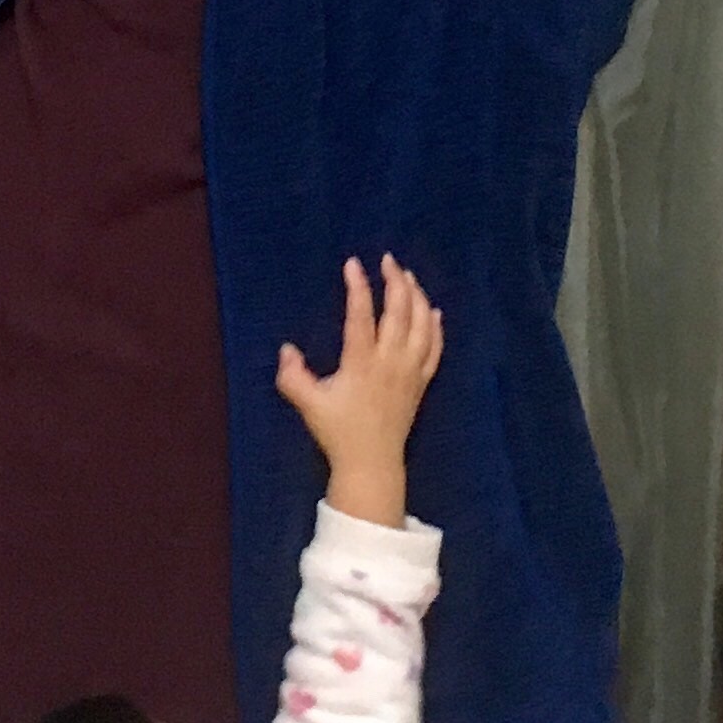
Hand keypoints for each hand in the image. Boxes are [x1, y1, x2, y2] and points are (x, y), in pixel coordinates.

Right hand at [275, 255, 444, 529]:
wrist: (371, 462)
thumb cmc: (338, 432)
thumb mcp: (308, 404)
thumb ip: (292, 376)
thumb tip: (286, 349)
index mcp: (362, 363)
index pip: (362, 316)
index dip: (358, 287)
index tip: (353, 264)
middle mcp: (391, 362)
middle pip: (400, 312)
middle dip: (395, 281)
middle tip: (388, 260)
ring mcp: (410, 371)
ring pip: (422, 325)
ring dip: (417, 297)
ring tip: (407, 277)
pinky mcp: (421, 382)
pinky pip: (435, 348)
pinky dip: (436, 326)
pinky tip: (433, 310)